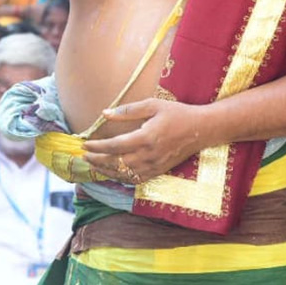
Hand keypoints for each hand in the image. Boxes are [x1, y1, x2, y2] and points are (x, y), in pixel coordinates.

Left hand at [81, 99, 208, 183]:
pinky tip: (112, 173)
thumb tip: (104, 113)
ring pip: (124, 174)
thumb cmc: (177, 113)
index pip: (114, 146)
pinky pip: (135, 179)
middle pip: (115, 163)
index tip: (84, 144)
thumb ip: (127, 110)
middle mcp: (148, 155)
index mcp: (145, 138)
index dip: (97, 147)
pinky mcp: (158, 172)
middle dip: (97, 160)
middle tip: (83, 156)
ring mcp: (154, 166)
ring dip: (105, 171)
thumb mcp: (152, 105)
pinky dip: (120, 178)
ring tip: (93, 165)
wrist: (201, 130)